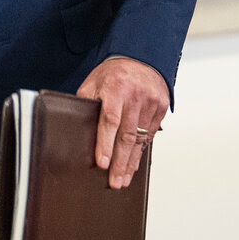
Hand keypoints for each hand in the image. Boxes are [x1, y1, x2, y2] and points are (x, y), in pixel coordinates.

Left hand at [76, 57, 168, 189]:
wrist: (141, 57)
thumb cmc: (114, 72)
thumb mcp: (94, 82)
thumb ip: (87, 103)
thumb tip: (77, 127)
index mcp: (115, 88)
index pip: (110, 120)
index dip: (105, 144)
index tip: (102, 163)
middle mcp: (135, 96)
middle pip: (127, 136)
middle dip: (120, 162)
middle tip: (114, 182)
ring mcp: (150, 102)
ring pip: (140, 139)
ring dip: (131, 162)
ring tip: (123, 179)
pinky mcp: (161, 108)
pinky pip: (150, 135)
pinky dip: (141, 152)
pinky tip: (134, 163)